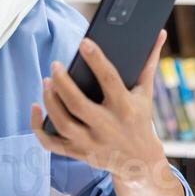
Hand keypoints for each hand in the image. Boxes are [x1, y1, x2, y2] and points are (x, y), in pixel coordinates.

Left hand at [31, 29, 169, 183]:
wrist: (140, 162)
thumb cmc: (140, 119)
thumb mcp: (146, 93)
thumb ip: (148, 63)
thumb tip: (159, 33)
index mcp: (125, 108)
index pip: (110, 80)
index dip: (96, 60)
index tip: (84, 43)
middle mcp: (107, 127)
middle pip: (78, 104)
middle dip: (63, 83)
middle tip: (54, 65)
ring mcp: (91, 142)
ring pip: (63, 123)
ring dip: (50, 101)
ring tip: (46, 81)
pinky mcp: (78, 153)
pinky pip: (51, 143)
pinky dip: (38, 126)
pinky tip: (35, 107)